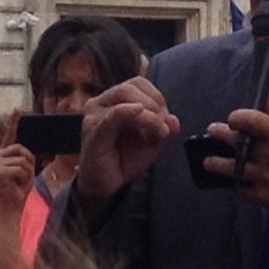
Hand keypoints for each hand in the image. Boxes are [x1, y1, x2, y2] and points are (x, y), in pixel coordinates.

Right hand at [0, 109, 34, 213]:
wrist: (14, 202)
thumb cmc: (20, 185)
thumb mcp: (26, 167)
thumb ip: (25, 156)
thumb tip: (27, 149)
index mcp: (5, 154)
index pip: (10, 136)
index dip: (14, 123)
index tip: (18, 110)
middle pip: (22, 149)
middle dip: (29, 162)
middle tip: (23, 175)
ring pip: (23, 160)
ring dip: (27, 171)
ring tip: (20, 180)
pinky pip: (21, 168)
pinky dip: (24, 177)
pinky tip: (16, 183)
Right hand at [76, 77, 179, 200]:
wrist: (106, 184)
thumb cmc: (125, 158)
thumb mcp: (153, 142)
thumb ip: (165, 127)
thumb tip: (174, 119)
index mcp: (114, 101)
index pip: (138, 83)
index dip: (157, 96)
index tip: (166, 118)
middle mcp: (101, 104)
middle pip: (130, 87)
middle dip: (155, 104)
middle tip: (163, 126)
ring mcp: (95, 117)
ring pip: (124, 96)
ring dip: (149, 112)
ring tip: (158, 130)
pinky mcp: (94, 133)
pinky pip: (112, 115)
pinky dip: (127, 110)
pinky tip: (139, 111)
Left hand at [204, 94, 268, 213]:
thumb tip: (267, 95)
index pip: (251, 119)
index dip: (237, 117)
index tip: (233, 118)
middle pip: (235, 141)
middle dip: (219, 134)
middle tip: (214, 131)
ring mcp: (265, 176)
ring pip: (230, 167)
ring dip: (216, 163)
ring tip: (209, 161)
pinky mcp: (262, 195)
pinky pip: (241, 189)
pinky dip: (237, 184)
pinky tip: (234, 180)